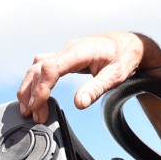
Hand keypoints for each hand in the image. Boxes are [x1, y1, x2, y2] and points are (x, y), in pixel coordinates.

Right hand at [17, 32, 160, 123]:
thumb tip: (79, 103)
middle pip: (38, 69)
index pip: (51, 68)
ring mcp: (66, 52)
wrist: (130, 44)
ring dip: (29, 88)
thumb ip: (96, 88)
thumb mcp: (115, 75)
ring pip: (37, 68)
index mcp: (79, 51)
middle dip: (31, 93)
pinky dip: (35, 82)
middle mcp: (68, 49)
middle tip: (33, 116)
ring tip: (29, 111)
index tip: (38, 107)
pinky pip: (43, 68)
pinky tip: (35, 96)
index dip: (41, 88)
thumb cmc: (124, 57)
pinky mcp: (66, 57)